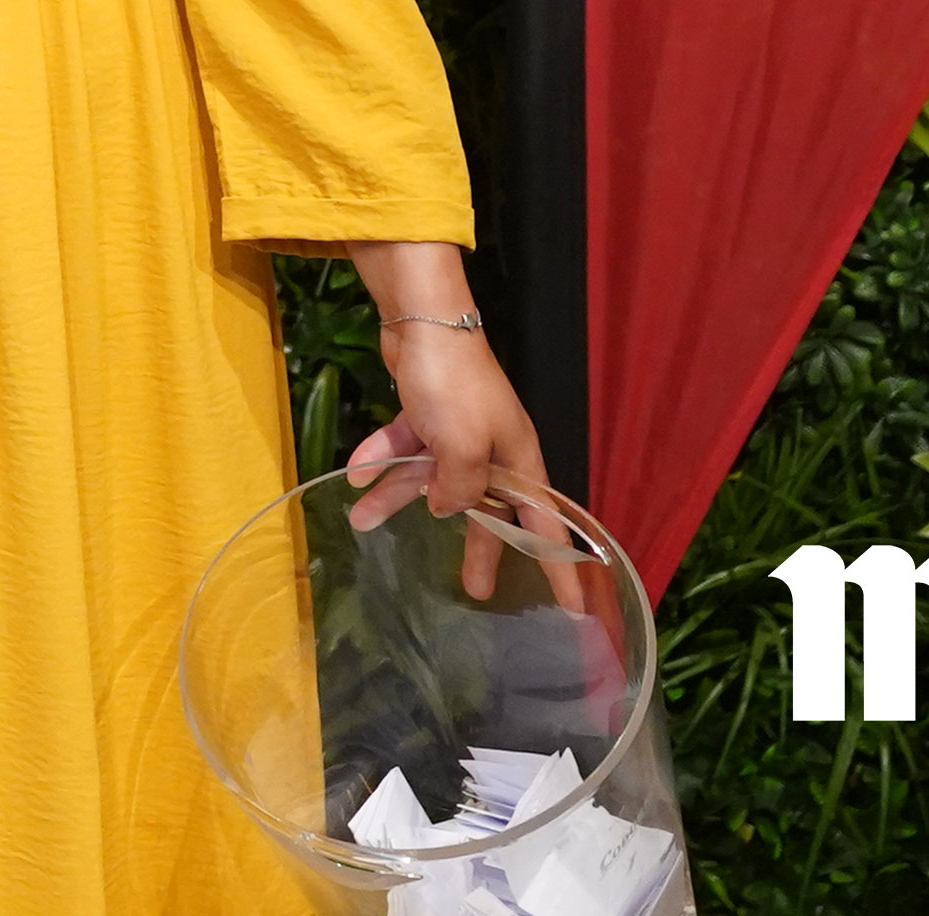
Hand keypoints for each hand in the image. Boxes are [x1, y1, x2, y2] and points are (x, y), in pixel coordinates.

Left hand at [337, 246, 549, 602]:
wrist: (423, 320)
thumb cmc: (454, 386)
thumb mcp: (464, 448)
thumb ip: (462, 490)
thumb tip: (449, 510)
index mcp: (519, 460)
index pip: (546, 526)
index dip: (558, 567)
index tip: (573, 607)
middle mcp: (495, 449)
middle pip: (488, 508)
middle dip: (477, 547)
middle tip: (474, 590)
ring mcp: (459, 429)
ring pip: (432, 476)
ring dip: (396, 495)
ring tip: (361, 521)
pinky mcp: (427, 410)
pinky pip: (405, 445)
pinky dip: (382, 455)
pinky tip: (355, 473)